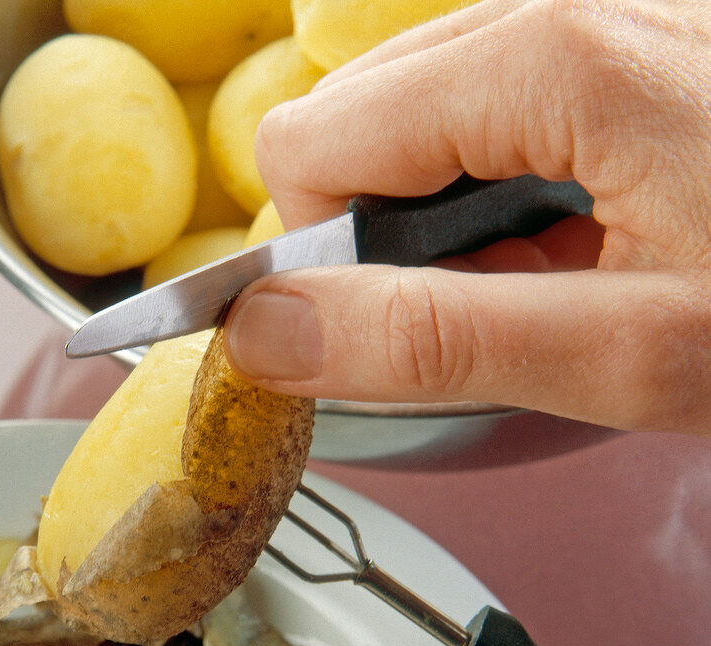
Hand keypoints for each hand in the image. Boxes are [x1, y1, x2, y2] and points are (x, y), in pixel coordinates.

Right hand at [222, 0, 710, 434]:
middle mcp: (567, 7)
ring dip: (438, 211)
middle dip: (376, 227)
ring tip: (540, 270)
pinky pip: (487, 102)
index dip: (318, 249)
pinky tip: (565, 233)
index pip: (312, 141)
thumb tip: (269, 334)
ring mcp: (595, 18)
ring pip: (415, 108)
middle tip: (480, 303)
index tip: (380, 322)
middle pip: (356, 113)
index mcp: (556, 61)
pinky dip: (493, 183)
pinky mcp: (618, 44)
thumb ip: (432, 341)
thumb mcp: (635, 352)